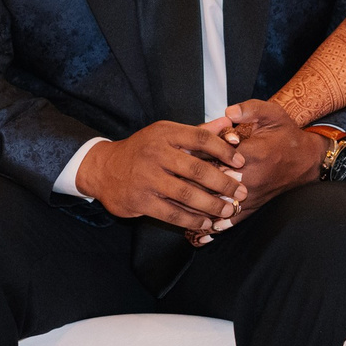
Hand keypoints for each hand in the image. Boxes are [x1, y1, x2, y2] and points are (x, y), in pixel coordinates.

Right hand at [75, 121, 246, 232]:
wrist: (103, 168)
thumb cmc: (143, 150)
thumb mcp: (167, 134)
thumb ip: (198, 132)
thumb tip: (228, 123)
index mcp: (165, 133)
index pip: (201, 138)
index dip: (225, 150)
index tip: (242, 162)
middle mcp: (156, 154)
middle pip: (197, 169)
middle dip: (224, 183)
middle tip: (242, 192)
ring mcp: (147, 178)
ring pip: (187, 194)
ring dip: (212, 205)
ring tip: (228, 210)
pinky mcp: (141, 200)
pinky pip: (172, 213)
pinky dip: (192, 219)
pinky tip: (206, 222)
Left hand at [180, 101, 323, 244]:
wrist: (307, 159)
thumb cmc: (286, 134)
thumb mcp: (272, 113)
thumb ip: (249, 109)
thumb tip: (227, 112)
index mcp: (254, 153)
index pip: (220, 159)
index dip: (198, 159)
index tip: (178, 159)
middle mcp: (253, 178)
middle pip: (216, 185)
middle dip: (192, 187)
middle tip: (168, 187)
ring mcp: (254, 195)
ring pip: (222, 206)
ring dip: (199, 212)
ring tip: (174, 214)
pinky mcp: (256, 205)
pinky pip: (235, 220)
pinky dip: (217, 229)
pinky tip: (198, 236)